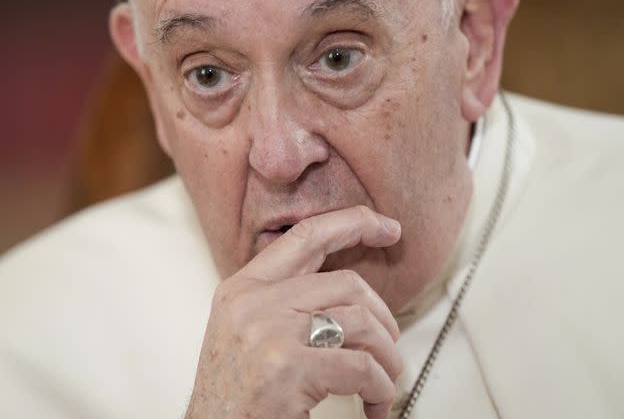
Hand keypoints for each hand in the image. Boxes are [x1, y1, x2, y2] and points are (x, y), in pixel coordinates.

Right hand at [185, 206, 403, 418]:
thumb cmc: (233, 396)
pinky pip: (362, 367)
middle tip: (389, 346)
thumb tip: (346, 290)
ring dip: (387, 358)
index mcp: (242, 288)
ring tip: (384, 382)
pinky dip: (381, 389)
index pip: (304, 237)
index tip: (388, 227)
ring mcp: (269, 333)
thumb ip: (282, 302)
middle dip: (384, 317)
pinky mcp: (288, 369)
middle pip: (347, 283)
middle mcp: (253, 303)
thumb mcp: (244, 332)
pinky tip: (374, 406)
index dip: (352, 223)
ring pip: (362, 323)